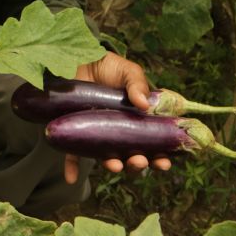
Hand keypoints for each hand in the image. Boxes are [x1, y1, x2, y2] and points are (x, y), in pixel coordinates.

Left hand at [62, 52, 173, 183]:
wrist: (77, 57)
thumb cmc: (108, 67)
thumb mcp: (128, 71)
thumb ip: (138, 85)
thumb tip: (144, 105)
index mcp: (137, 121)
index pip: (152, 144)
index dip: (160, 157)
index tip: (164, 162)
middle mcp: (118, 132)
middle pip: (131, 156)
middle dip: (138, 164)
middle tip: (139, 161)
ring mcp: (97, 134)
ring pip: (107, 158)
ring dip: (113, 166)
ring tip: (115, 165)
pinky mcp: (75, 132)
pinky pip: (72, 154)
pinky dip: (72, 168)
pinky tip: (71, 178)